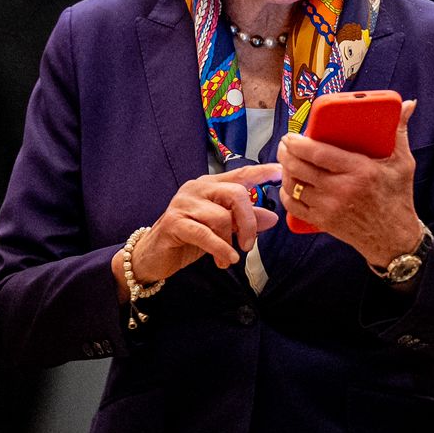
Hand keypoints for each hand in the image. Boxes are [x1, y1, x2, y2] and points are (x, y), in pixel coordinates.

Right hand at [121, 162, 282, 286]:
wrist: (153, 255)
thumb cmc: (188, 239)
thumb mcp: (221, 229)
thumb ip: (243, 220)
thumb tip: (272, 217)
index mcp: (209, 186)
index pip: (239, 174)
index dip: (260, 173)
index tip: (280, 172)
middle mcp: (196, 189)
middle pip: (235, 194)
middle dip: (248, 221)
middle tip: (248, 244)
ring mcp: (183, 204)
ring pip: (221, 216)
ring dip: (230, 242)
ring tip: (229, 259)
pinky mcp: (174, 223)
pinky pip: (204, 234)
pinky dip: (219, 248)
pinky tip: (225, 260)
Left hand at [276, 99, 422, 265]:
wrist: (394, 239)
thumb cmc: (398, 198)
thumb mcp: (403, 163)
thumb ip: (400, 132)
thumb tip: (407, 104)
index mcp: (359, 171)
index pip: (318, 153)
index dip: (298, 143)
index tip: (291, 136)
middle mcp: (341, 189)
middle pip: (300, 167)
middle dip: (286, 153)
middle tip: (285, 145)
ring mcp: (329, 207)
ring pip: (294, 185)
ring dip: (285, 171)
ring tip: (286, 160)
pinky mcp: (323, 221)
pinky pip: (294, 206)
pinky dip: (286, 193)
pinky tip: (288, 184)